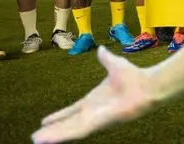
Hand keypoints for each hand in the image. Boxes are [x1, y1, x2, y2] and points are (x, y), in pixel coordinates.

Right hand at [32, 47, 157, 142]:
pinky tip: (49, 140)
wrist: (148, 85)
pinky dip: (62, 135)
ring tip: (36, 141)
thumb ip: (106, 59)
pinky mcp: (99, 123)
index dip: (58, 116)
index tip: (44, 122)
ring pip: (69, 130)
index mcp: (94, 100)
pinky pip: (77, 131)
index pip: (71, 111)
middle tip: (35, 138)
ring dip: (54, 135)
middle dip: (52, 130)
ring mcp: (96, 118)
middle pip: (67, 123)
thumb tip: (101, 49)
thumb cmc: (135, 77)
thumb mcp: (115, 65)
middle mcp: (93, 111)